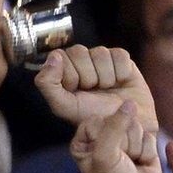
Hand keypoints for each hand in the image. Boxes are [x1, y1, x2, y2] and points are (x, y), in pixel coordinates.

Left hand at [33, 44, 155, 131]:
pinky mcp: (120, 57)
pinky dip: (121, 72)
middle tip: (92, 90)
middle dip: (87, 76)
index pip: (59, 56)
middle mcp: (79, 59)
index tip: (75, 89)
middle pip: (78, 51)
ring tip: (106, 88)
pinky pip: (119, 55)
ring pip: (100, 53)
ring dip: (105, 76)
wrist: (125, 120)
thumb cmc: (93, 114)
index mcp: (61, 69)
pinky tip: (119, 82)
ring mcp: (100, 56)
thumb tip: (54, 57)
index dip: (69, 74)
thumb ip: (47, 83)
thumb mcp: (63, 106)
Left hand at [71, 100, 161, 172]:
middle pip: (121, 119)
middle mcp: (102, 138)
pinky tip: (142, 164)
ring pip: (137, 126)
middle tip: (122, 161)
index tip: (107, 155)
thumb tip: (129, 104)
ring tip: (131, 163)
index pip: (98, 119)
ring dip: (137, 147)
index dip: (108, 136)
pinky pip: (150, 136)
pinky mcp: (142, 146)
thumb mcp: (105, 155)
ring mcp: (122, 141)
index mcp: (83, 140)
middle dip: (126, 141)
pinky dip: (148, 151)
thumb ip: (115, 127)